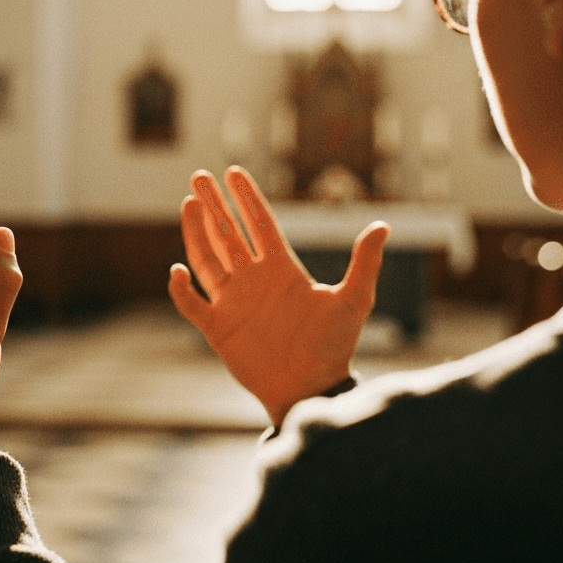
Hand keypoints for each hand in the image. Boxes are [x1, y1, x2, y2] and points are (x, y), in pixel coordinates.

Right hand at [167, 167, 389, 427]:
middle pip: (228, 234)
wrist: (311, 389)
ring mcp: (234, 303)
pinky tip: (179, 270)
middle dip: (214, 204)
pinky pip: (193, 304)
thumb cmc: (334, 348)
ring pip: (207, 260)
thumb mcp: (353, 301)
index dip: (247, 199)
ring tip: (188, 204)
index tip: (234, 172)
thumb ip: (364, 263)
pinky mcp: (218, 329)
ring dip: (196, 233)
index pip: (260, 225)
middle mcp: (254, 281)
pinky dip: (182, 289)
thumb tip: (383, 226)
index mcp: (283, 270)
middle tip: (199, 176)